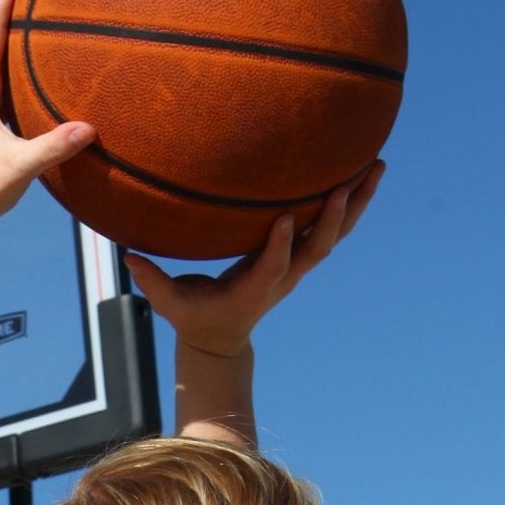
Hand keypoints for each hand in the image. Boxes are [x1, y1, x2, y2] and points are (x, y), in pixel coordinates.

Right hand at [123, 161, 385, 357]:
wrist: (223, 338)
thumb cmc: (195, 317)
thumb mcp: (172, 305)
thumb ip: (153, 282)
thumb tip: (127, 256)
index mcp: (256, 287)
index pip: (274, 264)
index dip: (282, 243)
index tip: (288, 216)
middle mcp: (284, 275)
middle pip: (319, 247)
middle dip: (336, 218)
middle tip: (349, 185)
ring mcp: (296, 265)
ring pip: (335, 234)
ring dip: (358, 203)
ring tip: (377, 166)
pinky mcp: (299, 255)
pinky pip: (332, 227)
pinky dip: (350, 202)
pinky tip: (363, 170)